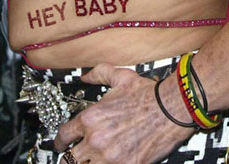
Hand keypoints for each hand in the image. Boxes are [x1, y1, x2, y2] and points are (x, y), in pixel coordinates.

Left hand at [53, 65, 191, 163]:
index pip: (64, 135)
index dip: (59, 142)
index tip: (59, 145)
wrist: (170, 109)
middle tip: (72, 156)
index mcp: (90, 118)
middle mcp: (96, 140)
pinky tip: (107, 163)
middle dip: (70, 157)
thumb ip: (97, 74)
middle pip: (71, 158)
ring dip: (85, 163)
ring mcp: (110, 157)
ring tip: (87, 161)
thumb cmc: (146, 94)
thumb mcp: (118, 76)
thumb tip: (85, 76)